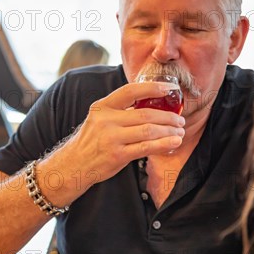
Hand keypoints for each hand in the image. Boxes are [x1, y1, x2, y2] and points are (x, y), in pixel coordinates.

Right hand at [62, 81, 184, 183]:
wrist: (73, 165)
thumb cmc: (91, 141)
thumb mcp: (99, 119)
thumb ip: (120, 111)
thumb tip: (152, 105)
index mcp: (102, 106)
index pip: (130, 91)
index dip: (152, 87)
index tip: (169, 88)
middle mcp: (106, 120)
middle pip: (145, 114)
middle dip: (168, 116)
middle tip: (180, 119)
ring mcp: (111, 138)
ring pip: (149, 130)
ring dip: (169, 131)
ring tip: (179, 131)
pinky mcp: (117, 155)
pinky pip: (146, 147)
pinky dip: (164, 144)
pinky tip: (174, 142)